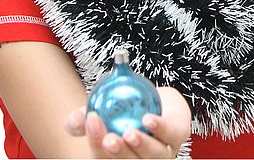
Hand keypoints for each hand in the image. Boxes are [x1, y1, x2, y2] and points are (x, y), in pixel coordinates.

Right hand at [65, 87, 191, 157]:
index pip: (104, 157)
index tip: (91, 121)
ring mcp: (161, 150)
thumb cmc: (127, 111)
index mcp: (119, 156)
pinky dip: (160, 128)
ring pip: (152, 155)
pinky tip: (149, 120)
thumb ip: (85, 116)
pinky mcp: (178, 135)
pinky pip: (170, 134)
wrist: (158, 99)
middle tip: (110, 139)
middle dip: (118, 152)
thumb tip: (74, 121)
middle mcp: (141, 158)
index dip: (96, 144)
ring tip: (130, 133)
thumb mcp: (103, 110)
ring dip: (141, 145)